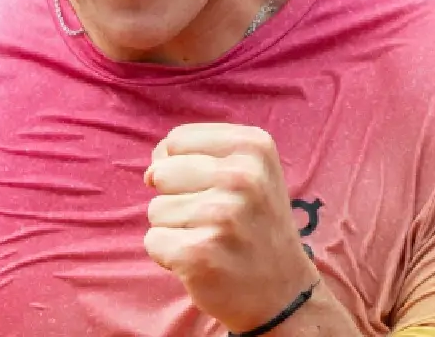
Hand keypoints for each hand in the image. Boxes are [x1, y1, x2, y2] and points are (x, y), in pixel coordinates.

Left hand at [144, 123, 318, 333]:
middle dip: (176, 198)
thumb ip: (195, 153)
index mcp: (253, 146)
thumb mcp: (247, 171)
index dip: (181, 166)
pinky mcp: (200, 253)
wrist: (283, 293)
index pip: (175, 141)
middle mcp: (243, 177)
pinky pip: (153, 241)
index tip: (213, 189)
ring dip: (175, 229)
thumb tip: (151, 170)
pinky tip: (202, 262)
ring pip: (156, 209)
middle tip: (214, 220)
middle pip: (161, 173)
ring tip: (212, 241)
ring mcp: (222, 215)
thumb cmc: (253, 224)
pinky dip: (169, 255)